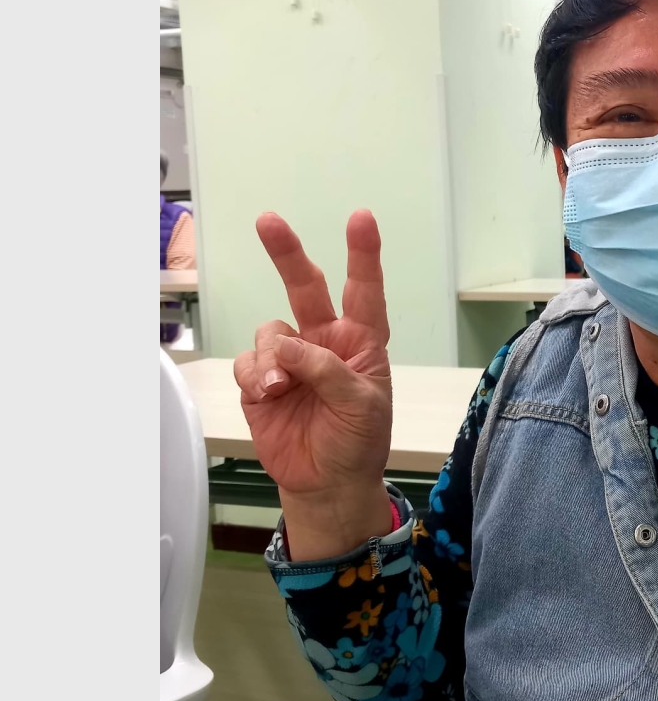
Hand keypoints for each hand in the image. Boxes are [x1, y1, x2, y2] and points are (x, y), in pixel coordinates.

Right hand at [233, 211, 393, 557]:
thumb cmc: (359, 441)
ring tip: (281, 388)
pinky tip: (268, 396)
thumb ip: (328, 370)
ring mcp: (291, 360)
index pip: (364, 291)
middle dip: (287, 254)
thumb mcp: (362, 405)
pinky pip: (250, 362)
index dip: (363, 255)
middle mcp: (325, 341)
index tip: (361, 218)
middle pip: (306, 287)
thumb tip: (286, 346)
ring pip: (271, 331)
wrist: (328, 483)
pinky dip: (256, 375)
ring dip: (272, 355)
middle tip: (268, 221)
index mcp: (361, 341)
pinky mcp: (262, 382)